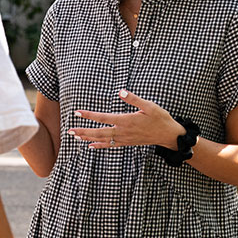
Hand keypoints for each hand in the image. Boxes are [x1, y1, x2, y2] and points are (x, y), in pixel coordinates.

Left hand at [68, 89, 184, 149]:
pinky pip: (110, 145)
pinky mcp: (127, 143)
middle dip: (83, 131)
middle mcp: (123, 132)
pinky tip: (91, 146)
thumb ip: (134, 99)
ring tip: (75, 137)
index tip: (77, 113)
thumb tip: (120, 91)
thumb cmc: (160, 118)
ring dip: (88, 138)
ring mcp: (124, 139)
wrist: (169, 135)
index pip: (103, 118)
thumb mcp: (149, 105)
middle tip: (69, 130)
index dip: (89, 115)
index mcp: (126, 121)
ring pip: (103, 140)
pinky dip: (99, 145)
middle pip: (98, 132)